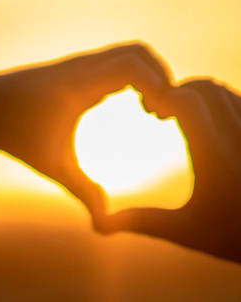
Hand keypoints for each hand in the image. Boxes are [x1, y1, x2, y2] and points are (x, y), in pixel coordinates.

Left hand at [0, 42, 171, 214]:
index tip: (160, 116)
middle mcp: (81, 67)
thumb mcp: (53, 165)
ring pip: (126, 53)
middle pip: (136, 51)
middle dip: (160, 76)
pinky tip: (131, 103)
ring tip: (150, 109)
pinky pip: (113, 62)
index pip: (132, 65)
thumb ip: (84, 191)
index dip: (159, 85)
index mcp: (78, 85)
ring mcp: (78, 64)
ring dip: (147, 75)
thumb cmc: (16, 136)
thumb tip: (105, 223)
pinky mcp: (75, 69)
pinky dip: (133, 76)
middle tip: (162, 112)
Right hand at [95, 79, 240, 263]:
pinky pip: (239, 101)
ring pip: (225, 91)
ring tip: (182, 114)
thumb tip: (100, 225)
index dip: (165, 97)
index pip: (189, 103)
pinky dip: (219, 100)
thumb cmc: (235, 238)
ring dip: (199, 94)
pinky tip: (206, 122)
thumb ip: (142, 222)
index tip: (152, 112)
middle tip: (163, 111)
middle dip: (180, 91)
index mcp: (214, 158)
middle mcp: (238, 140)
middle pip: (207, 88)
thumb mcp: (185, 232)